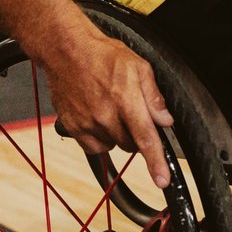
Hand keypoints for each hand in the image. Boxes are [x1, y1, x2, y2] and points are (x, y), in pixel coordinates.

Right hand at [41, 26, 174, 187]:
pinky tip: (99, 119)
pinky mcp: (71, 127)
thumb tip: (165, 120)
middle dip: (137, 136)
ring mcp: (86, 123)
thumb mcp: (139, 68)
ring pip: (113, 146)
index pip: (146, 139)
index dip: (156, 162)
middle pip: (131, 146)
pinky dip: (99, 138)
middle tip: (132, 114)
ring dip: (118, 135)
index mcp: (126, 100)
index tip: (162, 181)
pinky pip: (93, 146)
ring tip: (112, 110)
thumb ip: (154, 97)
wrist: (66, 51)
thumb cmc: (103, 55)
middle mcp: (105, 116)